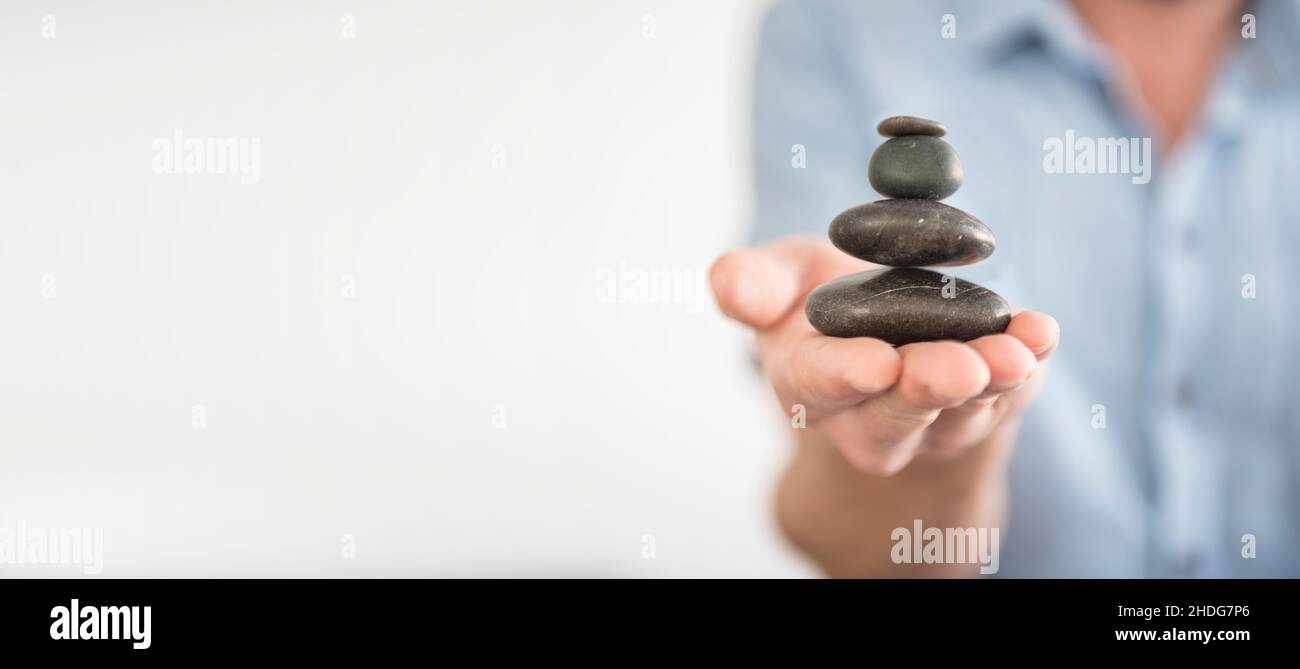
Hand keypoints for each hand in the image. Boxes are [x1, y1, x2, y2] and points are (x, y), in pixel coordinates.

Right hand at [710, 237, 1058, 475]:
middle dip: (929, 390)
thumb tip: (726, 281)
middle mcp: (872, 414)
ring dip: (991, 382)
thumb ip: (753, 283)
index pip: (822, 386)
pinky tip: (1042, 331)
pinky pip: (1016, 389)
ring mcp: (937, 419)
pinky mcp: (992, 400)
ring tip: (1014, 353)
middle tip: (959, 367)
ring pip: (963, 411)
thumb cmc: (826, 304)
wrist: (885, 336)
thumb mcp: (782, 281)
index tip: (876, 363)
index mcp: (809, 385)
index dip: (848, 376)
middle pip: (899, 414)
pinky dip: (1032, 359)